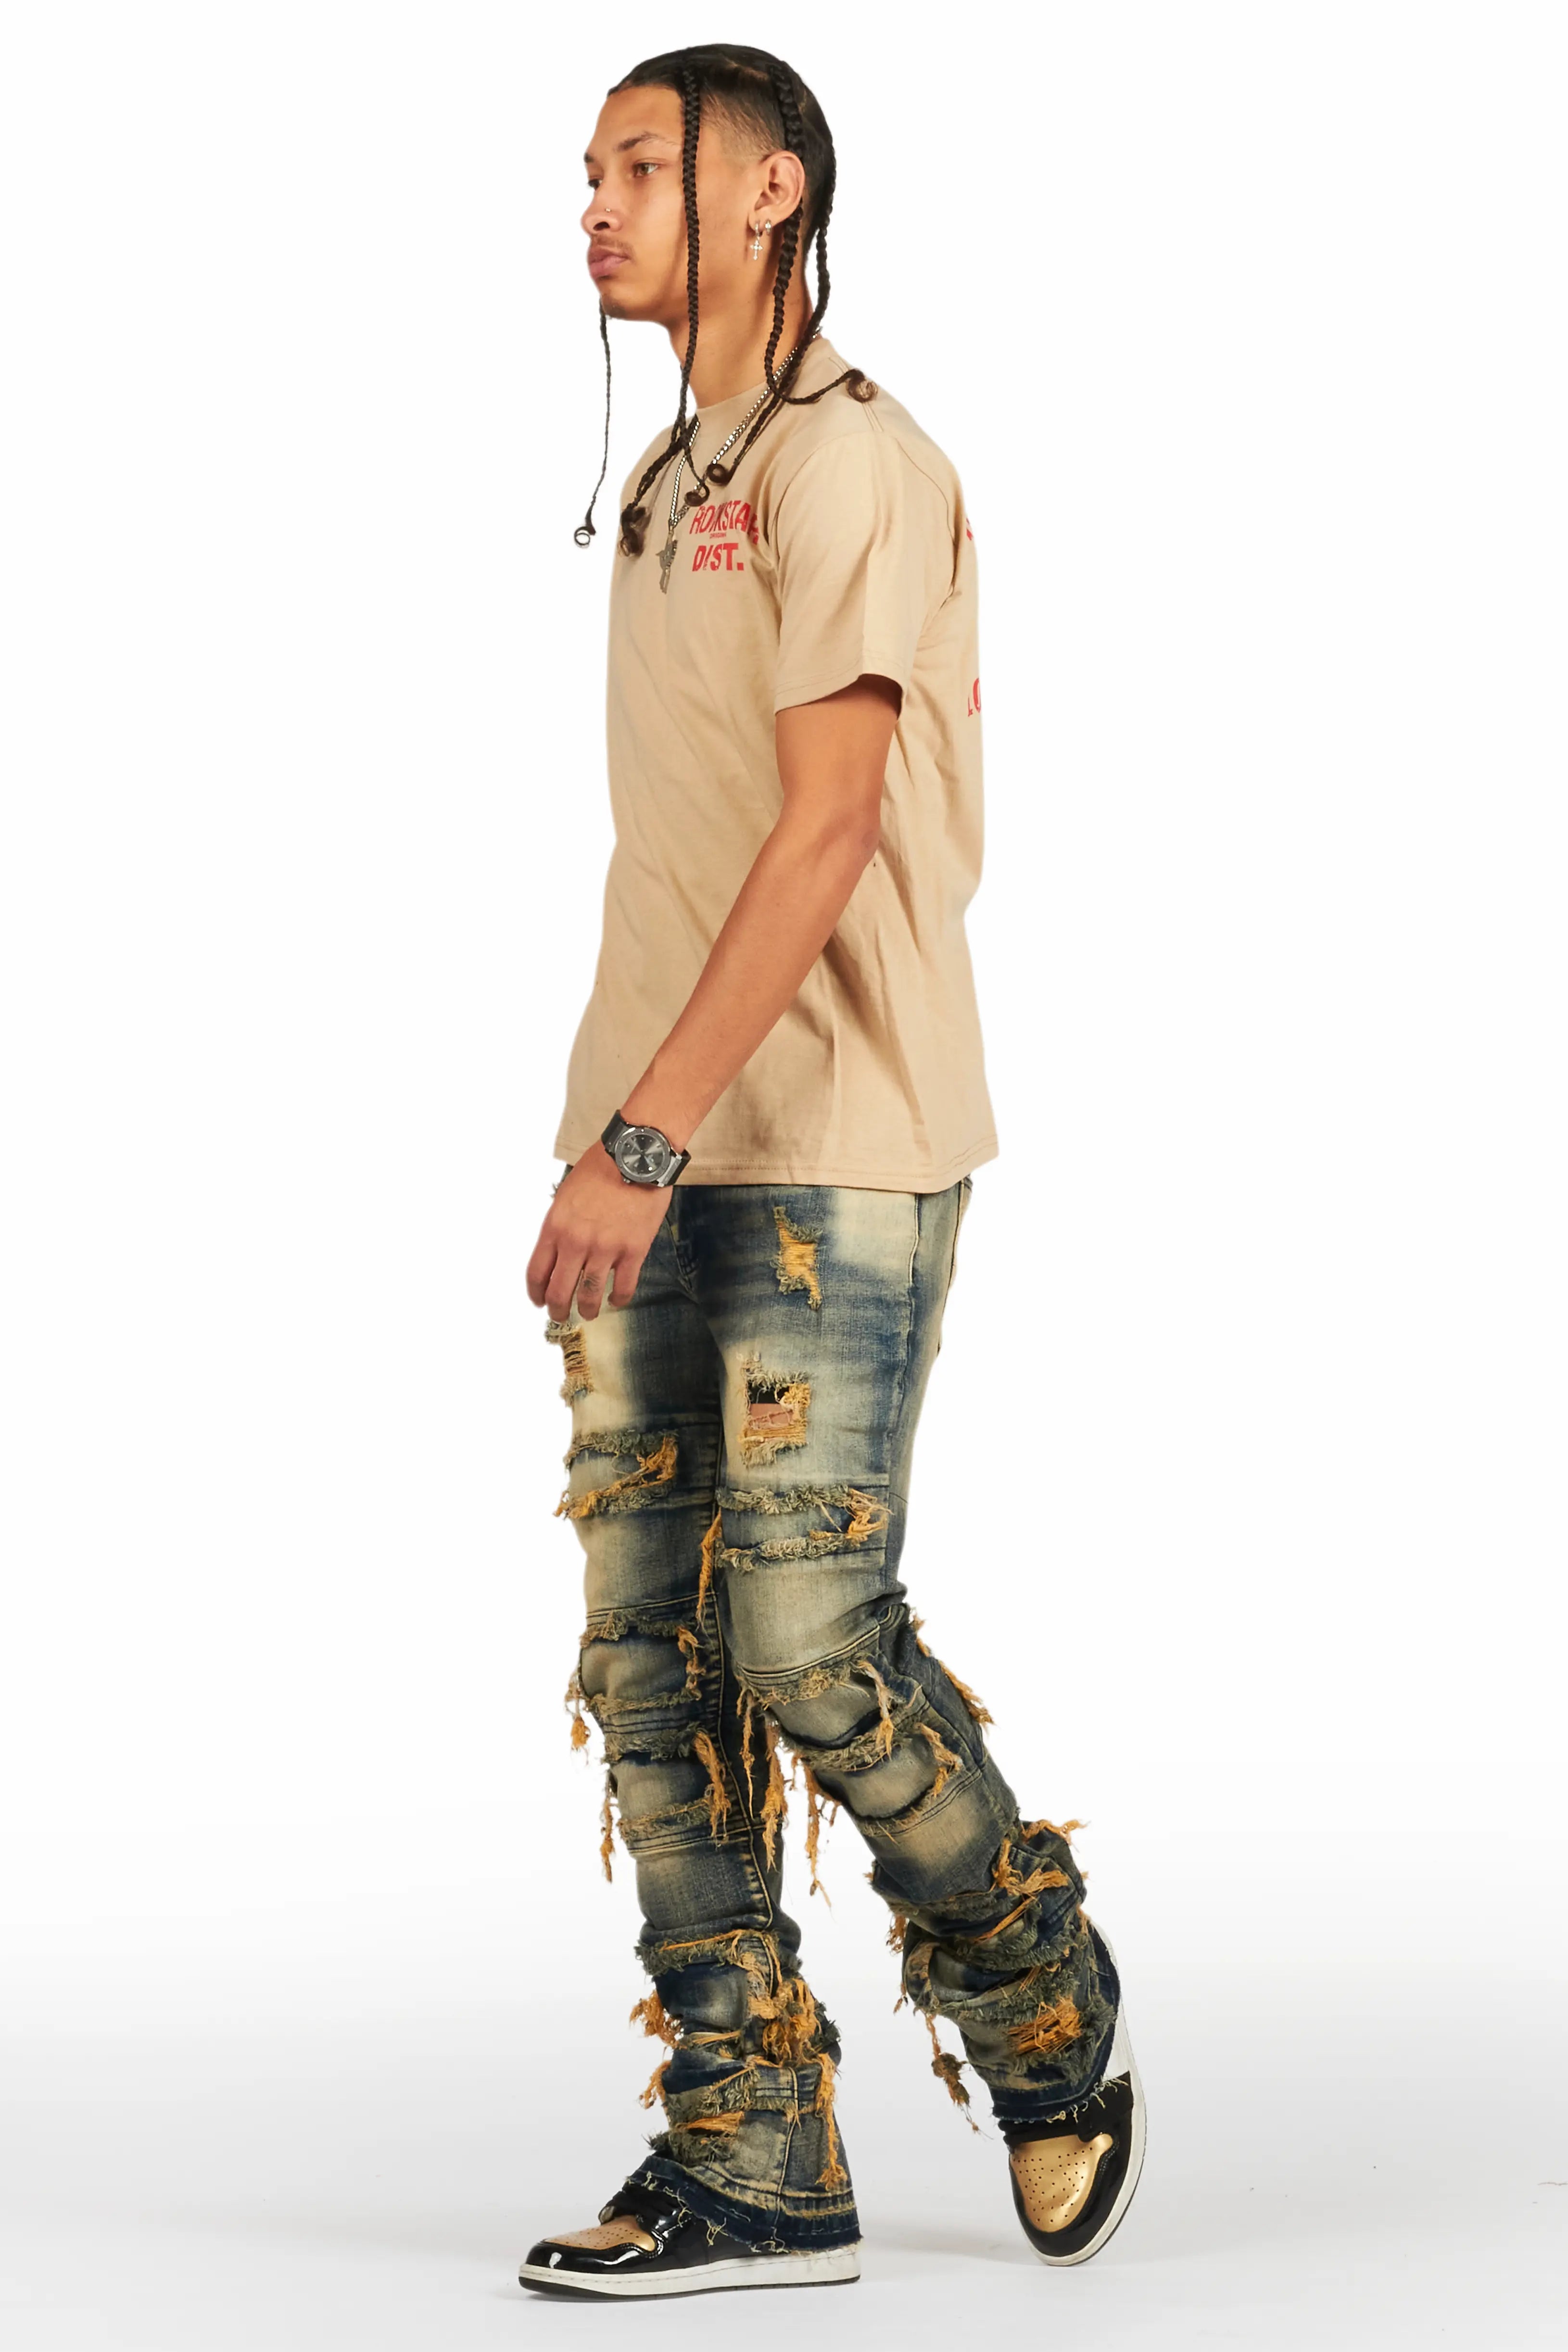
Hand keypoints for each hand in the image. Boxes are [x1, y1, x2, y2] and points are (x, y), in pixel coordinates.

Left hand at [527, 1148, 672, 1321]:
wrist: (636, 1156)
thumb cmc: (601, 1168)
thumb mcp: (566, 1194)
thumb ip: (560, 1225)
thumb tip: (560, 1250)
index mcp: (555, 1227)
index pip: (537, 1272)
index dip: (536, 1293)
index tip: (539, 1300)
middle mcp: (576, 1242)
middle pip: (559, 1291)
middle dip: (558, 1310)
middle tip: (560, 1316)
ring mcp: (605, 1248)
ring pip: (590, 1295)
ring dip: (588, 1310)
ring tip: (589, 1313)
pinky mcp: (633, 1250)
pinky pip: (624, 1286)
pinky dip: (619, 1299)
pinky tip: (616, 1300)